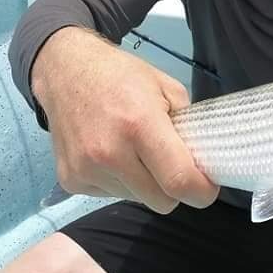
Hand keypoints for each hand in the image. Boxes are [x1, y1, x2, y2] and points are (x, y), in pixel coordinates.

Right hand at [31, 27, 218, 212]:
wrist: (65, 71)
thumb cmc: (121, 75)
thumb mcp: (166, 88)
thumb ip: (187, 126)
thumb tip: (200, 162)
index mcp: (140, 124)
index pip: (179, 181)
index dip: (201, 192)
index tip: (208, 187)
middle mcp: (110, 153)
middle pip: (161, 201)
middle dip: (173, 189)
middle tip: (170, 164)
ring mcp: (87, 170)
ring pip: (136, 199)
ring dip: (143, 183)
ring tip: (132, 150)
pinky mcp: (71, 180)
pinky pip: (110, 195)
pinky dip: (118, 181)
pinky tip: (110, 154)